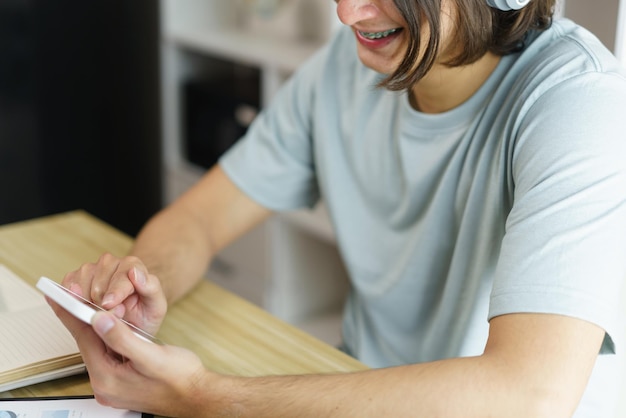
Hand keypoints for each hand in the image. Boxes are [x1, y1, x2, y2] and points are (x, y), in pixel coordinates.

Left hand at [49, 303, 216, 416]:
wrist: (197, 396)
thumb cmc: (180, 378)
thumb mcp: (151, 355)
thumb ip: (122, 338)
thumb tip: (99, 320)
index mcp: (108, 378)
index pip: (84, 339)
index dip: (72, 314)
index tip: (59, 296)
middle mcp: (106, 385)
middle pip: (88, 344)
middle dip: (82, 320)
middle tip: (70, 297)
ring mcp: (114, 385)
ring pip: (98, 349)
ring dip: (96, 328)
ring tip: (88, 307)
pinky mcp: (123, 383)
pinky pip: (108, 355)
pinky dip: (107, 338)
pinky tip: (109, 328)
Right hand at [63, 253, 166, 334]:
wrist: (133, 318)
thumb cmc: (144, 311)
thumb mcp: (157, 306)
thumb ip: (151, 288)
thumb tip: (136, 273)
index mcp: (132, 265)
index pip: (121, 276)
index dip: (114, 292)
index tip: (109, 304)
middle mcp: (111, 263)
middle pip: (98, 283)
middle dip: (102, 304)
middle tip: (112, 315)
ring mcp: (91, 269)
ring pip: (81, 284)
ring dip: (87, 303)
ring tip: (101, 313)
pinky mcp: (75, 278)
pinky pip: (67, 287)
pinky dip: (72, 300)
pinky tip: (84, 308)